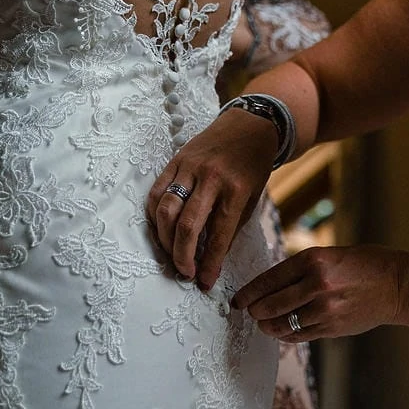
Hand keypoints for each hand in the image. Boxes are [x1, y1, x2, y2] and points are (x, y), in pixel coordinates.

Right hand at [147, 108, 277, 288]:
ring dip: (165, 239)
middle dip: (182, 256)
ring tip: (171, 255)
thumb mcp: (253, 198)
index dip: (210, 263)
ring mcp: (190, 167)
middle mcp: (211, 178)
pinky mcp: (176, 160)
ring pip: (166, 210)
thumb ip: (231, 226)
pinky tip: (161, 231)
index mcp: (236, 190)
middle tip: (184, 273)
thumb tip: (211, 260)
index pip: (218, 235)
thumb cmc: (253, 166)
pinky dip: (155, 216)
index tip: (204, 283)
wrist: (250, 125)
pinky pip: (157, 192)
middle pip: (187, 225)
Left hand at [231, 245, 408, 341]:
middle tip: (249, 311)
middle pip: (270, 304)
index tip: (237, 299)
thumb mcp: (330, 255)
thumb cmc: (364, 264)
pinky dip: (285, 334)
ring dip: (267, 325)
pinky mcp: (332, 328)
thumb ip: (301, 269)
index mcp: (313, 260)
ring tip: (262, 322)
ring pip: (282, 324)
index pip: (269, 279)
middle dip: (254, 310)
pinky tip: (281, 330)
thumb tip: (269, 286)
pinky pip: (299, 335)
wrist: (397, 285)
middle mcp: (316, 285)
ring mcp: (325, 309)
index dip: (248, 292)